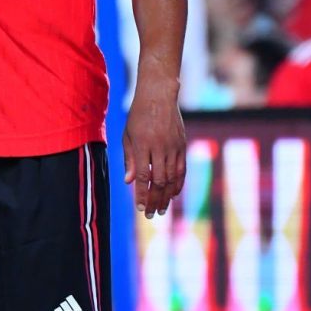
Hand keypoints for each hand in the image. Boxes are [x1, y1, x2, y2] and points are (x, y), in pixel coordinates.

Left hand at [122, 83, 185, 218]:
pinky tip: (172, 194)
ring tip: (161, 209)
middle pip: (159, 181)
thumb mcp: (128, 135)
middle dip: (155, 200)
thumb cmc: (138, 115)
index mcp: (142, 145)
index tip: (140, 208)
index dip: (142, 194)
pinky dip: (178, 184)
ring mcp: (173, 147)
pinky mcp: (182, 145)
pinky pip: (182, 169)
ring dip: (166, 196)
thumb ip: (129, 159)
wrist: (159, 95)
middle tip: (151, 215)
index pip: (142, 176)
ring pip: (172, 178)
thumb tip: (128, 182)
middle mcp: (159, 148)